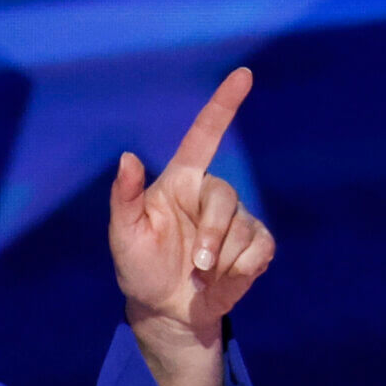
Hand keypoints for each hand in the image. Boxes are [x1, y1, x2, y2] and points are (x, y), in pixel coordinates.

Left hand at [106, 68, 274, 385]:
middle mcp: (210, 194)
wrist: (165, 310)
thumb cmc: (139, 268)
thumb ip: (125, 198)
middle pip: (226, 197)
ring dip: (222, 260)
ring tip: (202, 275)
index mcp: (180, 183)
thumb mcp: (124, 236)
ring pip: (243, 228)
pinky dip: (241, 271)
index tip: (243, 75)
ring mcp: (237, 218)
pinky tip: (222, 280)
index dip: (224, 105)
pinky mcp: (256, 244)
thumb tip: (127, 158)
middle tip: (197, 264)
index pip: (204, 136)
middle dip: (212, 235)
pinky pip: (260, 249)